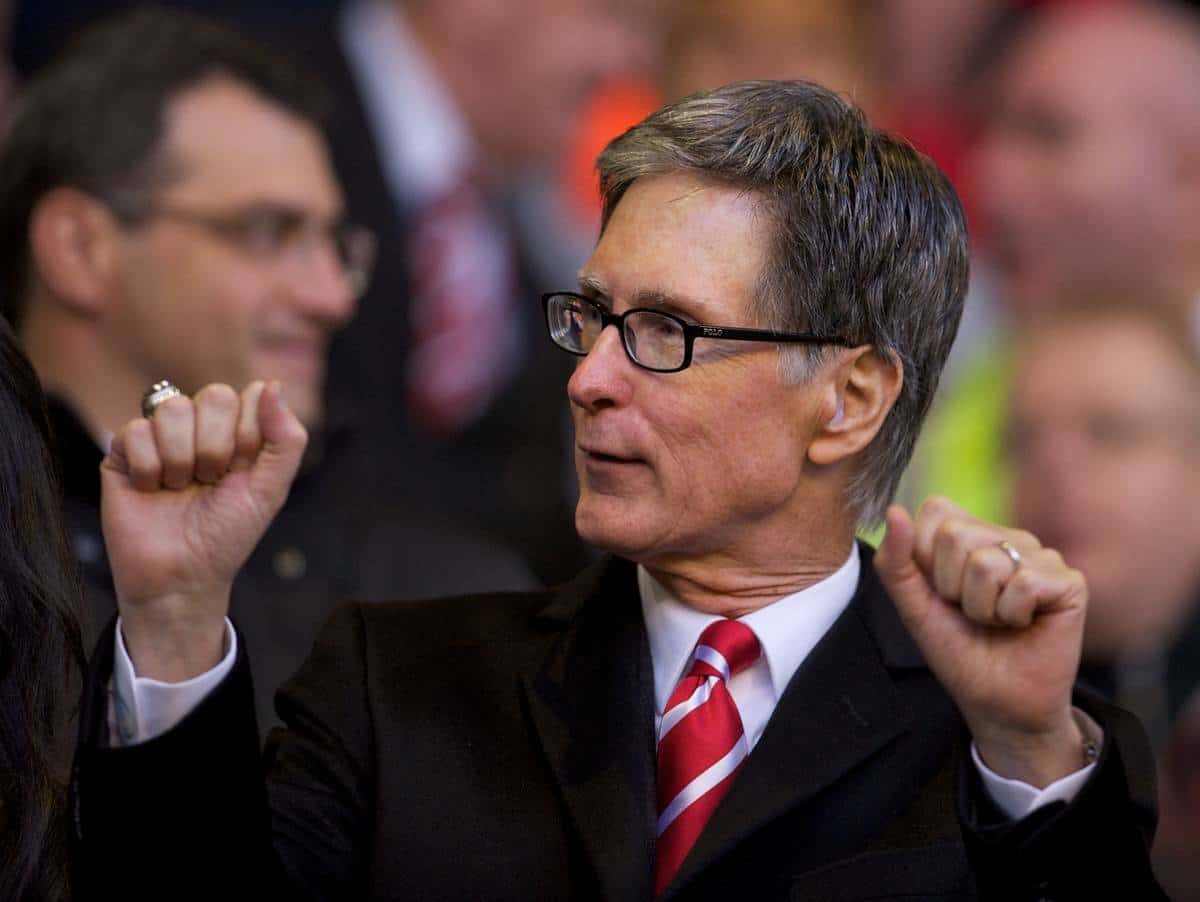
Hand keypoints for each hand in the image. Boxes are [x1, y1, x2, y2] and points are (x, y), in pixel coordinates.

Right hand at [101, 381, 306, 680]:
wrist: (180, 577)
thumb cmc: (226, 536)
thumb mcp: (270, 491)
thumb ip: (286, 439)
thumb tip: (273, 384)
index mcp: (239, 432)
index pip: (251, 395)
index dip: (250, 435)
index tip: (242, 472)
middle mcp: (201, 427)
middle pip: (215, 395)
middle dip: (218, 447)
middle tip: (210, 482)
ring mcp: (161, 435)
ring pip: (174, 408)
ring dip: (182, 459)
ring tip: (180, 488)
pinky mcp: (123, 450)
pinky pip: (137, 430)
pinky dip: (149, 468)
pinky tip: (151, 489)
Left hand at [874, 497, 1088, 786]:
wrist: (997, 701)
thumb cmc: (958, 650)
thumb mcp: (915, 606)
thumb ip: (897, 562)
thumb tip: (894, 511)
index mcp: (969, 535)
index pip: (936, 510)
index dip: (926, 558)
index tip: (940, 591)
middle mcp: (1006, 538)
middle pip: (956, 535)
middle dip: (951, 587)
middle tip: (971, 612)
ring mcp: (1040, 556)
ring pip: (988, 563)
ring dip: (981, 607)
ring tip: (996, 621)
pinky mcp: (1068, 581)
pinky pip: (1024, 584)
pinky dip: (1012, 615)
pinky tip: (1023, 625)